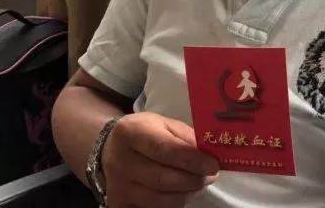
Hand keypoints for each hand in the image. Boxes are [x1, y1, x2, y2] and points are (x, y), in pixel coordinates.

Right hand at [101, 112, 218, 207]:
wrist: (110, 148)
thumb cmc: (145, 132)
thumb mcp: (164, 124)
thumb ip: (186, 137)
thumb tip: (209, 154)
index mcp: (132, 133)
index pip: (165, 149)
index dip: (192, 160)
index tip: (213, 165)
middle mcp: (120, 162)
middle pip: (163, 179)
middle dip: (193, 179)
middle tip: (211, 175)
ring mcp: (118, 187)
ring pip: (159, 199)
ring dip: (187, 193)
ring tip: (200, 183)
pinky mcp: (119, 205)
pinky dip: (173, 203)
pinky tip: (182, 192)